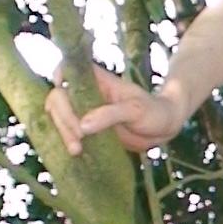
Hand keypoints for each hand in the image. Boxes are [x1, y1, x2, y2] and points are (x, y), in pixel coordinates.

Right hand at [44, 65, 182, 158]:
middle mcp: (87, 95)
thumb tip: (83, 126)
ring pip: (61, 117)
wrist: (164, 128)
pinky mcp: (88, 131)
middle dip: (63, 118)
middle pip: (59, 98)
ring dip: (63, 133)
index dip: (60, 76)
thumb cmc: (153, 111)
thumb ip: (110, 115)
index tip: (61, 89)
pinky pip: (70, 133)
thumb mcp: (136, 110)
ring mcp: (85, 113)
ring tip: (76, 150)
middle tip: (77, 140)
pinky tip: (74, 153)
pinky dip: (67, 141)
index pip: (69, 70)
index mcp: (97, 81)